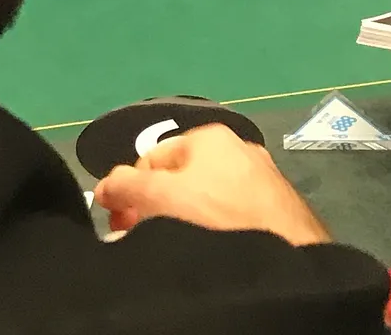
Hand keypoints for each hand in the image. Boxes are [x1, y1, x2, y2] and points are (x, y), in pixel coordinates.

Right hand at [94, 123, 330, 244]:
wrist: (286, 253)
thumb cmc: (217, 216)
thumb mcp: (159, 196)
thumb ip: (125, 185)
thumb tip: (104, 186)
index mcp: (209, 136)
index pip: (150, 159)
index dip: (128, 192)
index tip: (119, 226)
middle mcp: (238, 149)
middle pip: (179, 180)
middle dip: (155, 209)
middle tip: (141, 240)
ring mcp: (261, 181)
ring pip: (206, 201)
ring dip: (183, 223)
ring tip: (176, 249)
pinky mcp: (276, 211)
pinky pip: (232, 218)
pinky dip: (214, 232)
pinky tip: (210, 251)